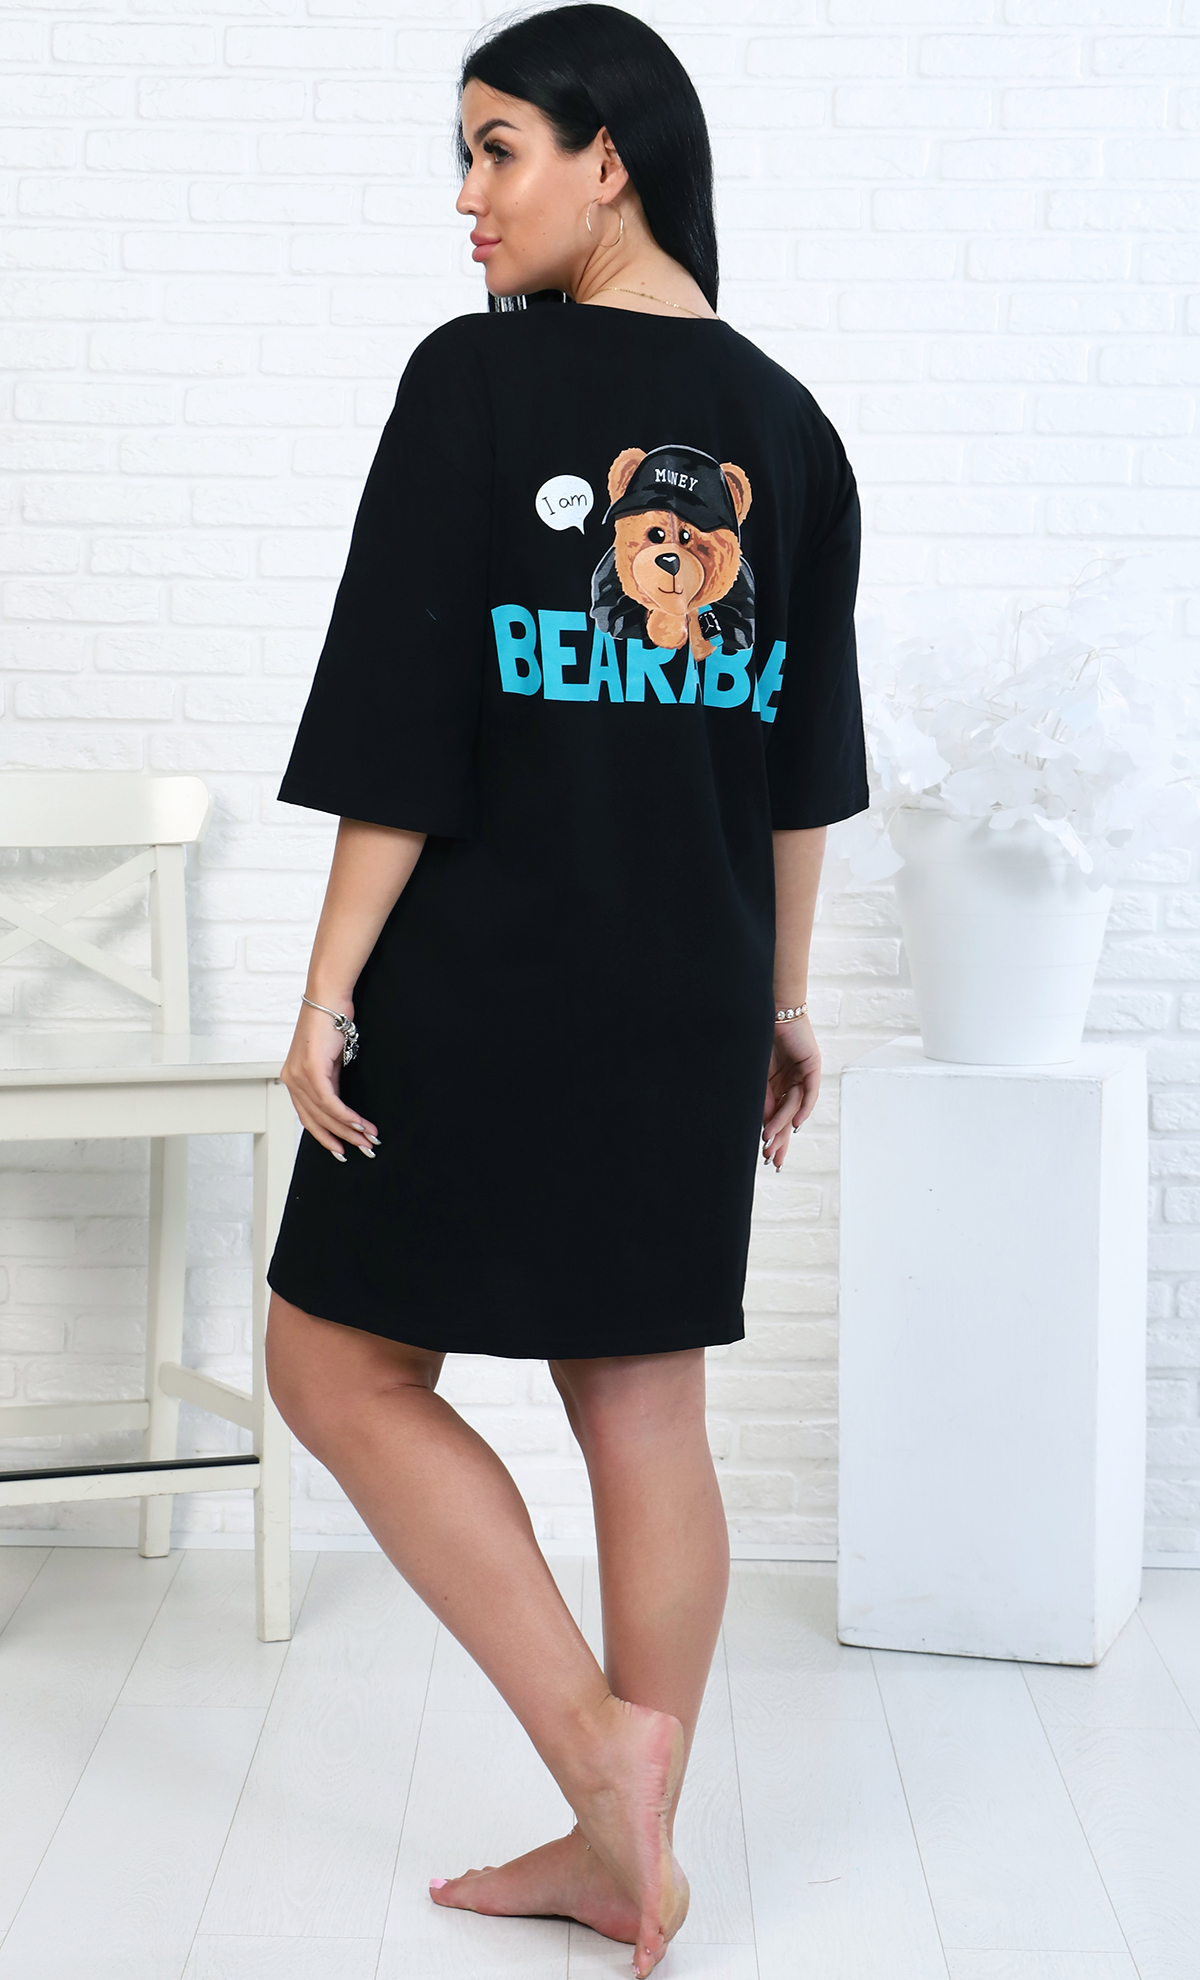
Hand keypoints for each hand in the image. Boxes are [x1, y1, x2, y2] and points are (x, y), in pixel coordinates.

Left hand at [281, 999, 379, 1162]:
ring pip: (324, 1114)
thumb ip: (330, 1082)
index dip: (325, 1136)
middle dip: (341, 1139)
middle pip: (316, 1120)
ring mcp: (299, 1074)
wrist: (328, 999)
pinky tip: (360, 1124)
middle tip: (364, 1149)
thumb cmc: (331, 1024)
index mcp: (292, 1078)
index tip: (342, 1150)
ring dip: (349, 1129)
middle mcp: (291, 1079)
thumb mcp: (329, 1059)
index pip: (307, 1117)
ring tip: (369, 1138)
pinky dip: (345, 1115)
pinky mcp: (311, 1069)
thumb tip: (340, 1107)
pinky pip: (329, 1102)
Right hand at [762, 1013, 819, 1171]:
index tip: (767, 1155)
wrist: (768, 1011)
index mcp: (777, 1085)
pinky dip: (802, 1108)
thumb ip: (762, 1099)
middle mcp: (792, 1082)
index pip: (777, 1115)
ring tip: (770, 1139)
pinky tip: (795, 1124)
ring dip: (782, 1124)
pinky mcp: (812, 1065)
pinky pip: (809, 1092)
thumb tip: (764, 1126)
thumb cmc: (759, 1038)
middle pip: (789, 1117)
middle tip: (774, 1161)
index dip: (773, 1136)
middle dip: (781, 1139)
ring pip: (795, 1107)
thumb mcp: (756, 1077)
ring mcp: (803, 1074)